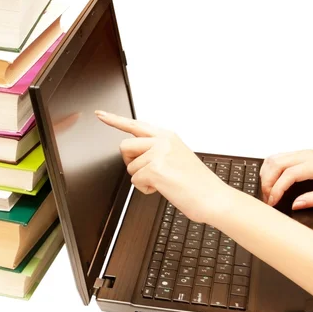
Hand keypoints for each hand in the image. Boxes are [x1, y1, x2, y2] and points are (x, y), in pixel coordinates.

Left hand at [95, 110, 230, 223]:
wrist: (213, 198)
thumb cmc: (197, 183)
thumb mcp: (177, 157)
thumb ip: (156, 150)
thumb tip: (135, 154)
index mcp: (167, 136)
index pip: (135, 124)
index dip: (114, 119)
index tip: (99, 113)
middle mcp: (162, 140)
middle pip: (125, 146)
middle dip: (131, 162)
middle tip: (147, 172)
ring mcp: (158, 153)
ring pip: (130, 167)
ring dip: (142, 179)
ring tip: (164, 181)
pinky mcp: (155, 169)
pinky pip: (135, 181)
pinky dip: (146, 190)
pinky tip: (163, 188)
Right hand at [260, 147, 312, 209]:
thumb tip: (295, 205)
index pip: (290, 174)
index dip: (278, 188)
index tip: (273, 201)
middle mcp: (306, 155)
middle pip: (277, 164)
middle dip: (267, 184)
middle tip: (268, 199)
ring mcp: (299, 152)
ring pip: (273, 159)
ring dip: (265, 176)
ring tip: (268, 191)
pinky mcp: (295, 153)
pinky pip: (275, 158)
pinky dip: (268, 170)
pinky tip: (270, 181)